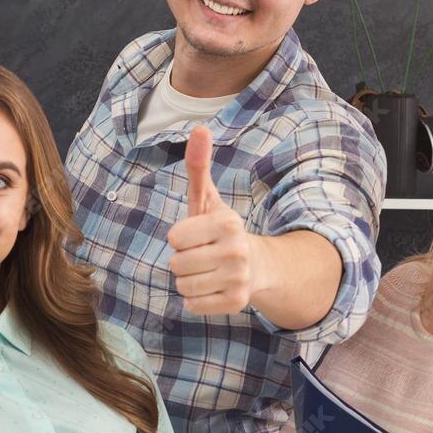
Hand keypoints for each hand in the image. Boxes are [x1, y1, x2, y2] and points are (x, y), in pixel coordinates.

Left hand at [165, 124, 257, 314]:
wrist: (258, 266)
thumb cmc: (221, 231)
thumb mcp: (207, 199)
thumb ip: (198, 166)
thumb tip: (199, 128)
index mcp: (227, 222)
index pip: (174, 238)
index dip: (180, 238)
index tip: (198, 236)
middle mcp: (236, 250)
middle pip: (176, 264)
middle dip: (183, 260)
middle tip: (204, 255)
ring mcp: (238, 278)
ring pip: (183, 285)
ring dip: (189, 280)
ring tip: (207, 271)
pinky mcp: (236, 302)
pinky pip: (192, 304)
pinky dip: (197, 299)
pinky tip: (213, 287)